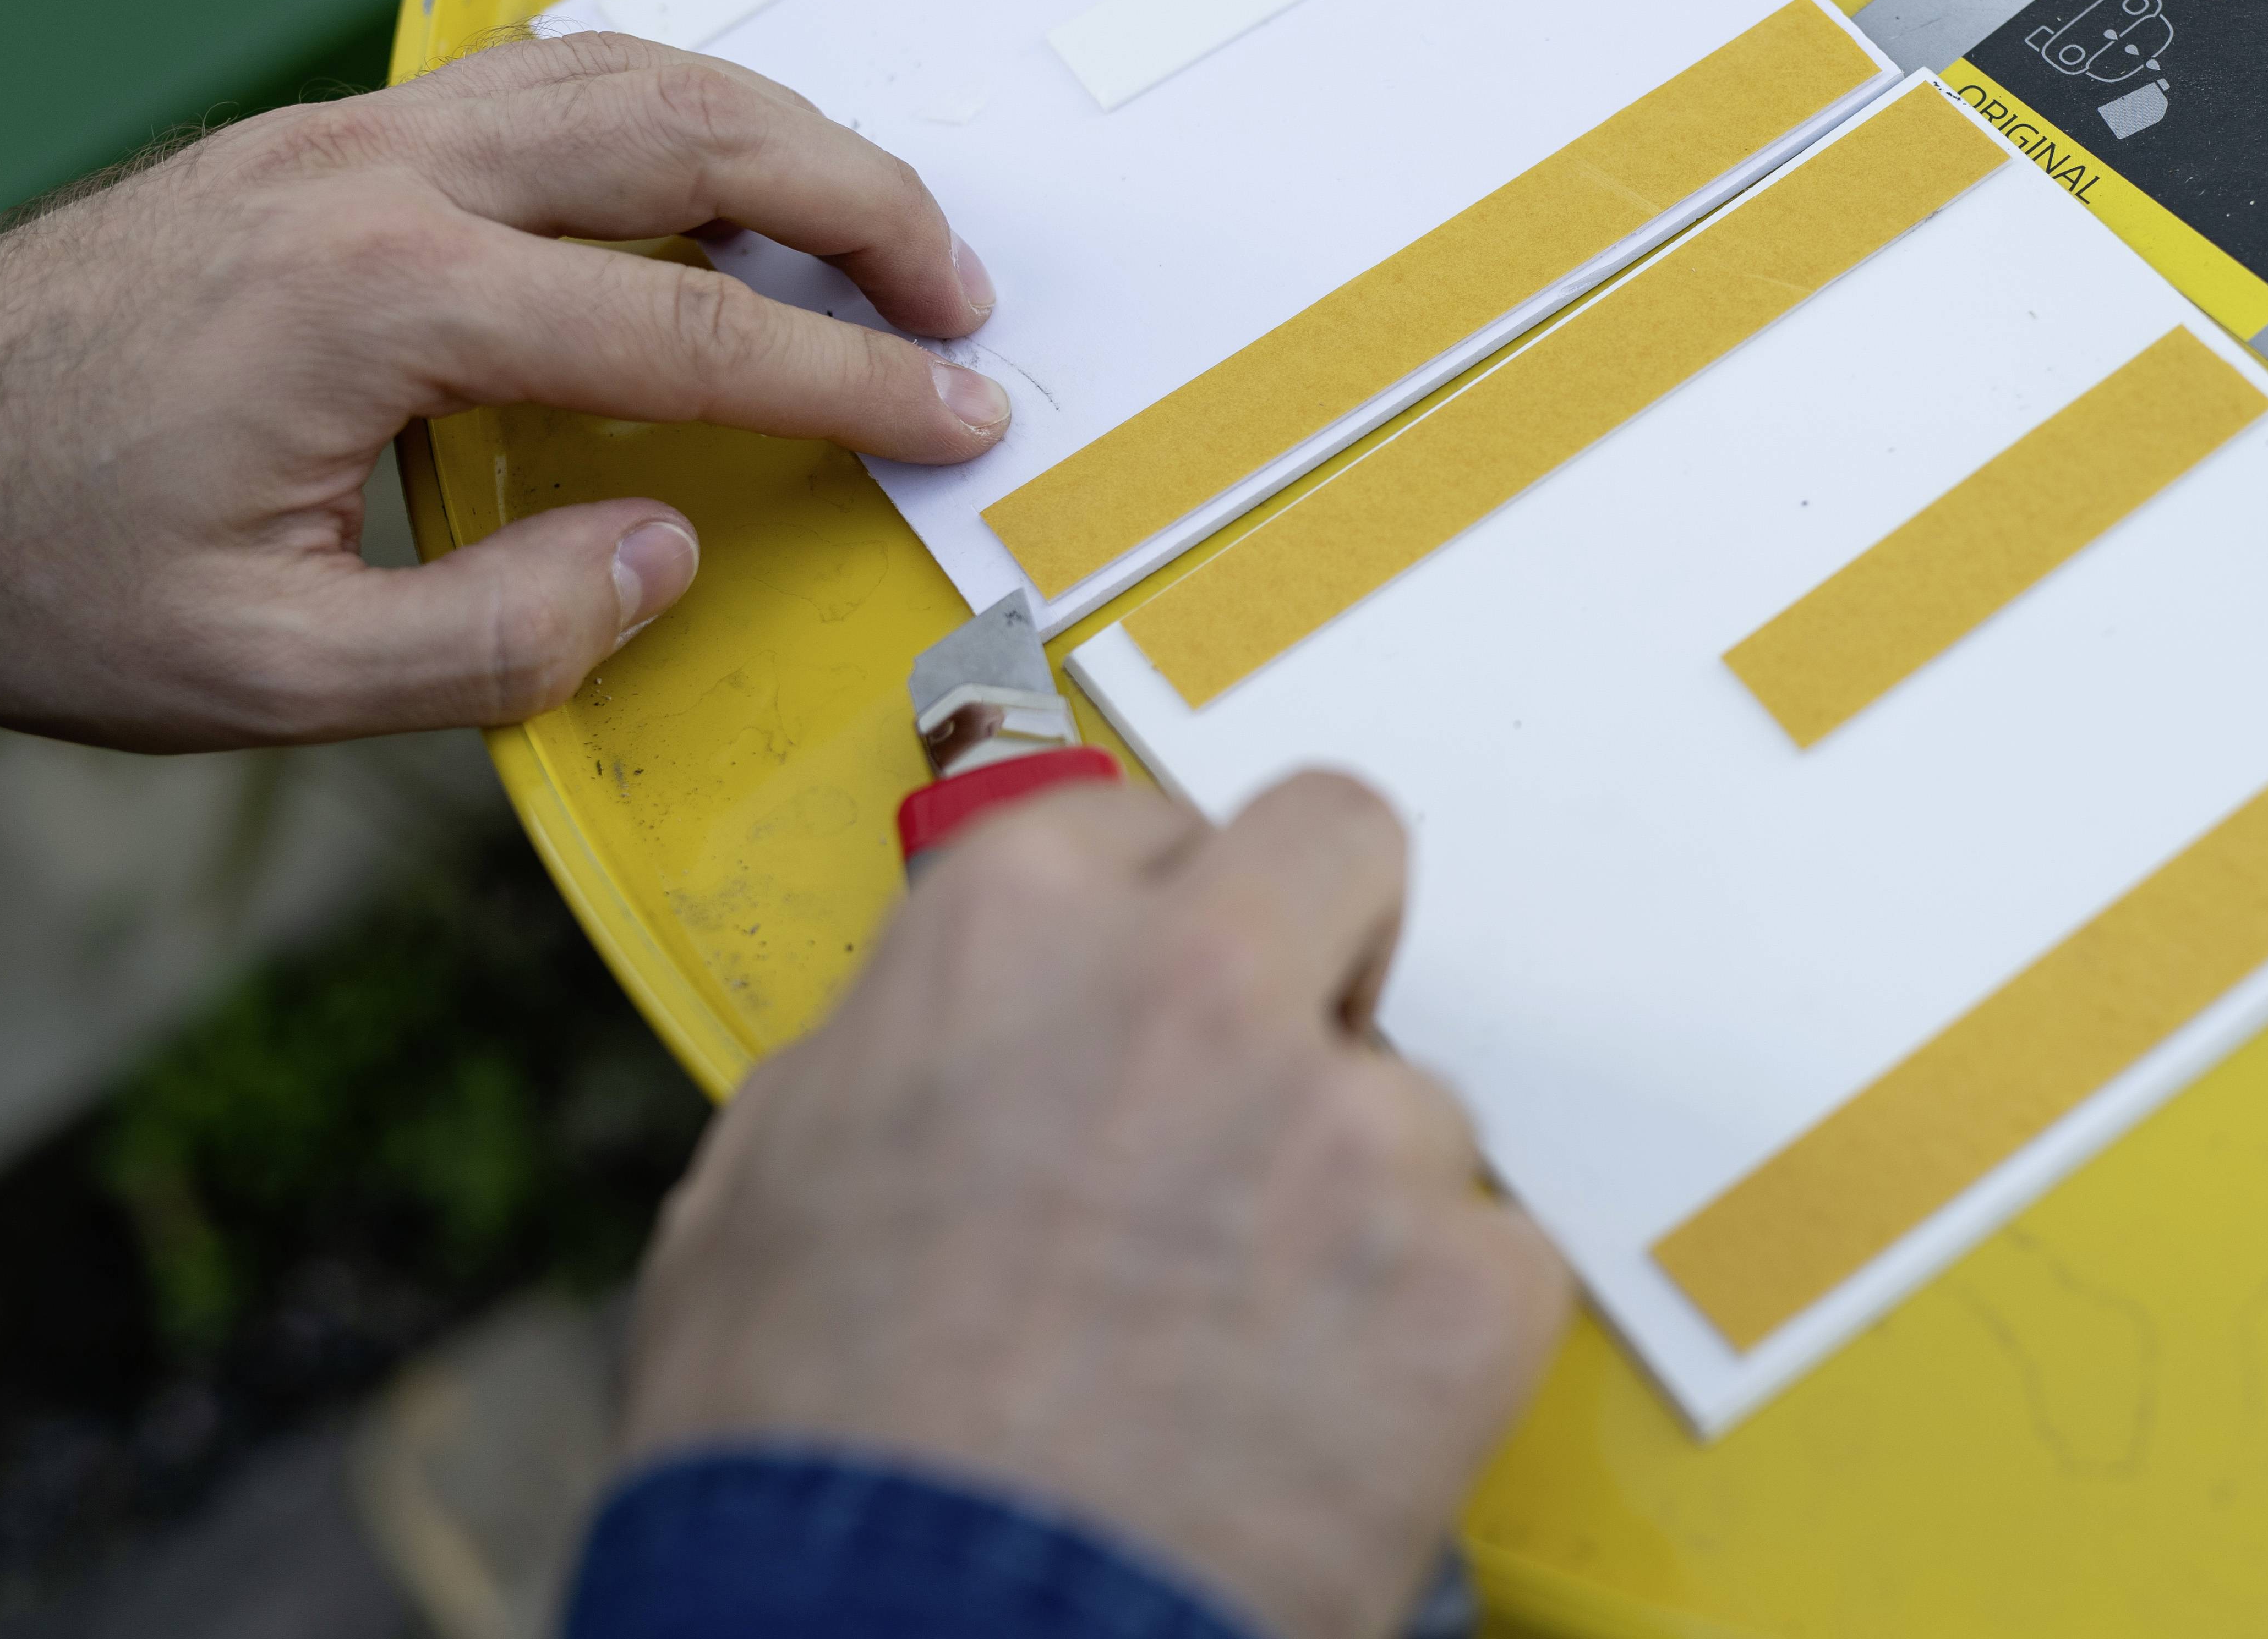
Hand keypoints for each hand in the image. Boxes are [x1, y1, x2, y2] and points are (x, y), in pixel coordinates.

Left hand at [0, 32, 1006, 749]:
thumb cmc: (30, 558)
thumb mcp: (259, 672)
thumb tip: (660, 557)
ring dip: (778, 133)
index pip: (691, 327)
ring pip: (623, 73)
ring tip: (875, 224)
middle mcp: (377, 177)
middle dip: (863, 203)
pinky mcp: (323, 139)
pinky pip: (541, 76)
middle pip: (691, 134)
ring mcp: (348, 135)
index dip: (852, 380)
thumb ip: (489, 637)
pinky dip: (666, 107)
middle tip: (960, 295)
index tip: (959, 413)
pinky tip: (707, 176)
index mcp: (381, 304)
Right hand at [617, 773, 1570, 1638]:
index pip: (1155, 823)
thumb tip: (977, 1014)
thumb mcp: (776, 1173)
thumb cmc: (807, 1443)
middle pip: (1342, 844)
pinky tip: (1317, 1420)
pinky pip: (1491, 1261)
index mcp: (1018, 925)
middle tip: (1283, 1060)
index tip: (1153, 992)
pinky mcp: (1467, 1283)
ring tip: (1244, 1341)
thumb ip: (914, 1036)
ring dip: (1355, 1192)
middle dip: (1322, 935)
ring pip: (1415, 1099)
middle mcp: (1203, 980)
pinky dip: (1428, 1339)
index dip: (1153, 920)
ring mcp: (1353, 1128)